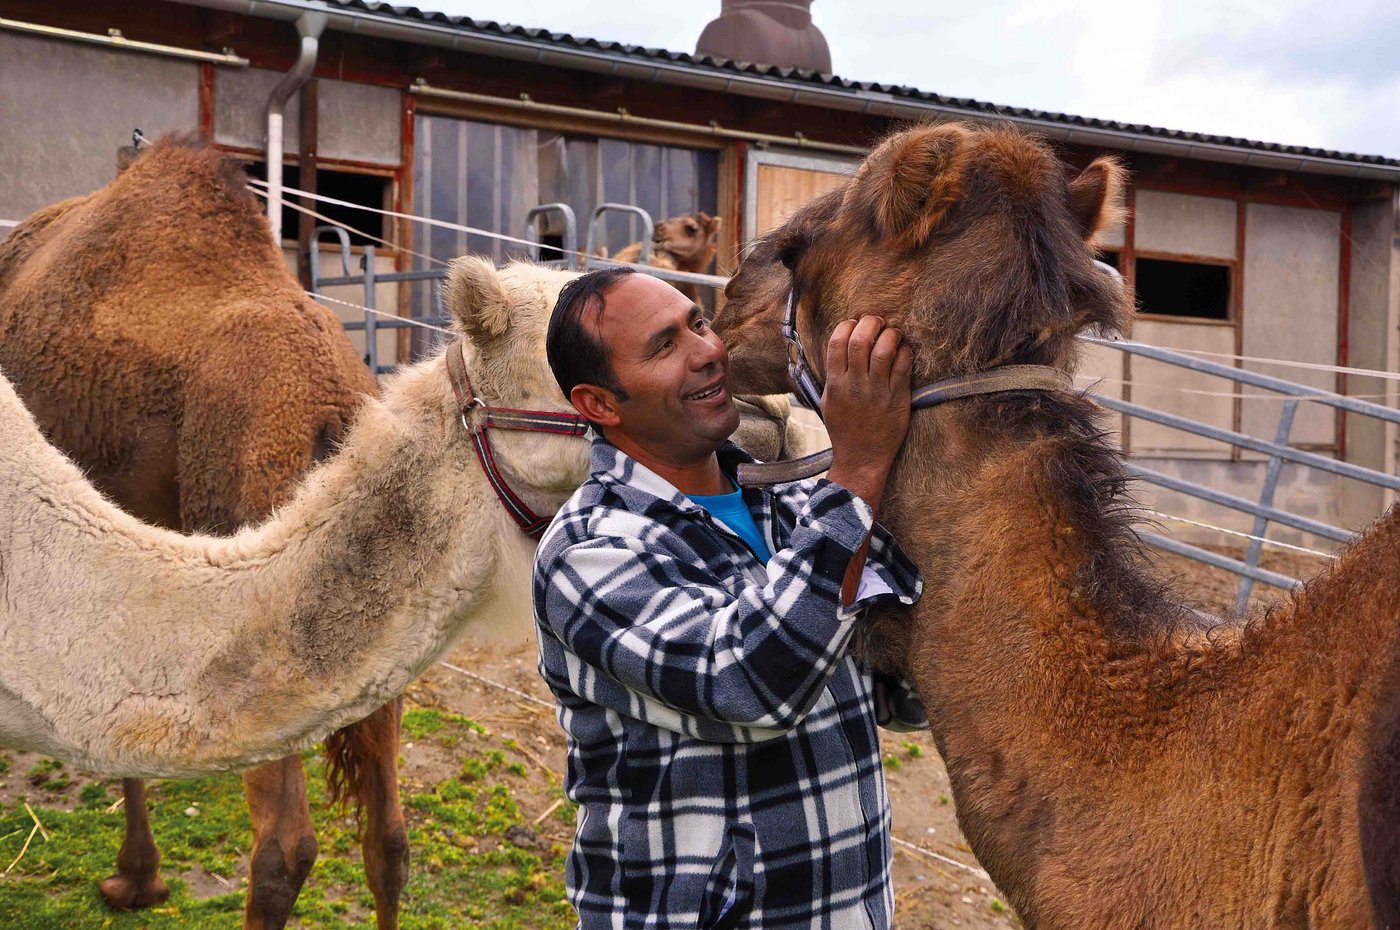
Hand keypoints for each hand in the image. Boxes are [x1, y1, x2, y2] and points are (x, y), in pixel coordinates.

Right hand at [821, 315, 912, 513]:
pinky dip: (905, 352)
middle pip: (860, 340)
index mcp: (835, 384)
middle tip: (877, 321)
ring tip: (893, 334)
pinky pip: (904, 366)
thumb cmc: (844, 430)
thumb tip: (838, 348)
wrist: (862, 458)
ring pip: (884, 350)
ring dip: (890, 334)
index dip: (847, 325)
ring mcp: (877, 392)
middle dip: (870, 323)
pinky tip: (904, 351)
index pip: (838, 342)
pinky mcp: (898, 398)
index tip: (855, 324)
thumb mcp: (828, 402)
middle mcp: (855, 385)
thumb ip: (832, 376)